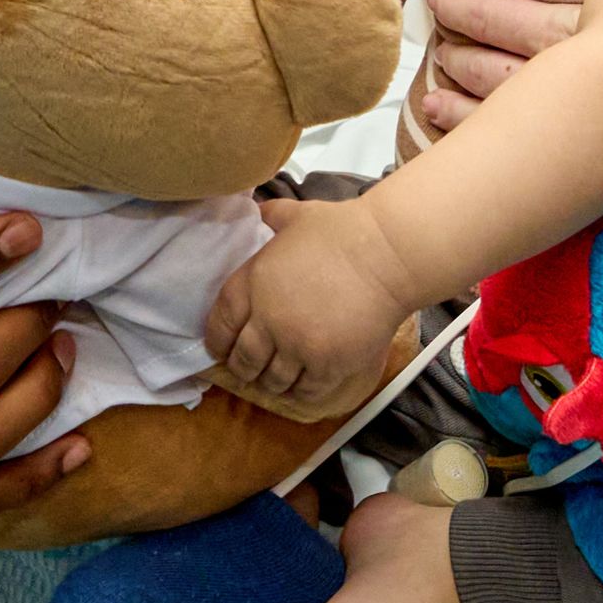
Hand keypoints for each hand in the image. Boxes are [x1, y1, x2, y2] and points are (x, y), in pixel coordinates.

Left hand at [204, 196, 411, 420]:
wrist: (386, 256)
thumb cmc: (341, 230)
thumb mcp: (296, 215)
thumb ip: (272, 217)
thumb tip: (260, 211)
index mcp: (254, 282)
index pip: (220, 322)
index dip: (216, 340)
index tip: (218, 349)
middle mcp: (269, 319)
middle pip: (243, 359)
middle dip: (242, 368)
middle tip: (247, 370)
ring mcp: (297, 345)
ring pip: (273, 380)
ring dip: (271, 382)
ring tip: (275, 380)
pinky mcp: (328, 364)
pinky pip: (305, 390)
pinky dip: (301, 391)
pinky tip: (302, 385)